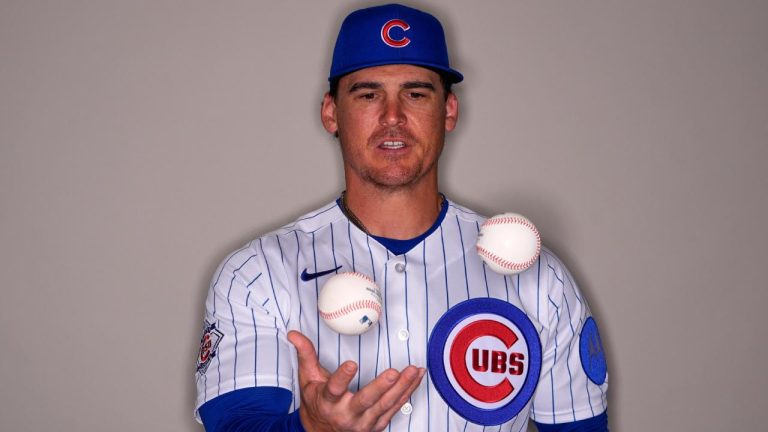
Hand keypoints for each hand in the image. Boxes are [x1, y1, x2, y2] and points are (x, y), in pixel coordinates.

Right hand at [287, 330, 424, 431]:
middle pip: (366, 400)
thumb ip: (305, 355)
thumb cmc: (317, 404)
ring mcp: (363, 423)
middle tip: (394, 372)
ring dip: (402, 387)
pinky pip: (395, 408)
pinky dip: (407, 393)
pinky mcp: (376, 425)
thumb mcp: (308, 380)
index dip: (343, 377)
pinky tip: (416, 379)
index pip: (334, 389)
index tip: (351, 364)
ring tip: (413, 370)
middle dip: (381, 386)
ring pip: (385, 405)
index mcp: (328, 401)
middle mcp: (346, 414)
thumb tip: (294, 334)